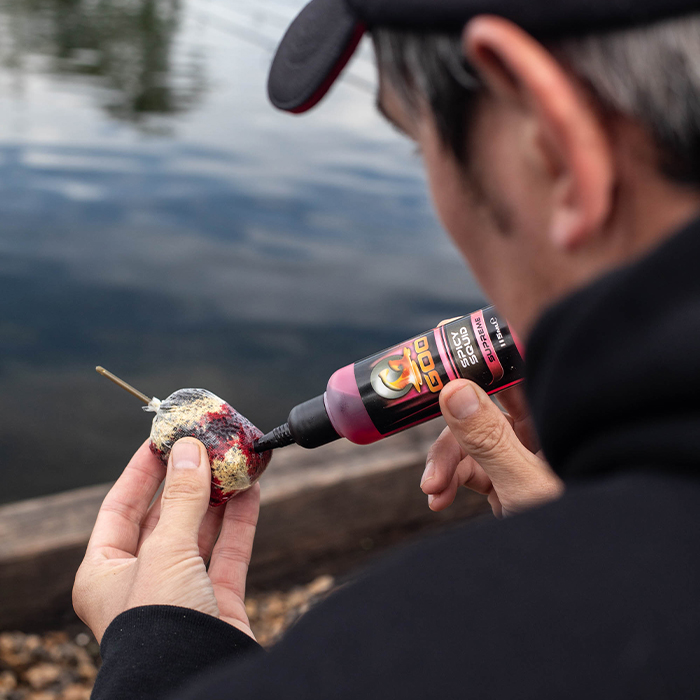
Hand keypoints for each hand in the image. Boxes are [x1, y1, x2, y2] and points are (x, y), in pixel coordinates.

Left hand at [73, 438, 259, 642]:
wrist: (200, 683)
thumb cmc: (160, 624)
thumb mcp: (166, 550)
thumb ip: (183, 497)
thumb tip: (189, 448)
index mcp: (106, 572)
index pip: (120, 508)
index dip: (142, 471)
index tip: (163, 439)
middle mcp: (141, 581)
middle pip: (165, 517)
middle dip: (187, 481)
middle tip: (205, 445)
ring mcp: (182, 592)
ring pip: (201, 532)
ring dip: (218, 497)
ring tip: (233, 462)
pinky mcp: (218, 602)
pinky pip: (229, 552)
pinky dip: (240, 522)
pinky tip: (251, 492)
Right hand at [421, 380, 562, 517]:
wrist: (570, 580)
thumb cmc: (564, 527)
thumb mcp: (521, 482)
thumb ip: (489, 438)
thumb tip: (455, 392)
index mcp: (548, 424)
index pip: (511, 381)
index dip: (478, 371)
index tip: (445, 374)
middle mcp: (533, 436)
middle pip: (478, 413)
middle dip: (449, 436)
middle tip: (434, 454)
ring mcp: (516, 459)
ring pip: (466, 443)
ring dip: (443, 465)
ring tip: (433, 489)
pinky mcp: (502, 481)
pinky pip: (467, 469)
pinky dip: (449, 482)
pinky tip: (439, 498)